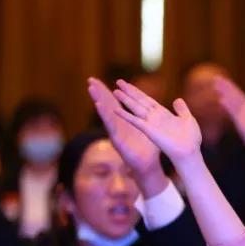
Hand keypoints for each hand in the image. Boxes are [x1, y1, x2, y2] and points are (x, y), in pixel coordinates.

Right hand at [88, 77, 165, 195]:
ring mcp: (117, 132)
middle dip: (99, 92)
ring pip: (106, 113)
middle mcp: (119, 125)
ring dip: (98, 99)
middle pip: (107, 105)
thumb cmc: (149, 148)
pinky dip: (105, 115)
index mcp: (126, 121)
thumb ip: (149, 117)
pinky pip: (110, 126)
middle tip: (90, 79)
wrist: (149, 166)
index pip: (115, 103)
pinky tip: (98, 104)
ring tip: (91, 88)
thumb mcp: (150, 128)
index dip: (107, 91)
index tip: (98, 80)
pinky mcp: (117, 140)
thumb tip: (154, 104)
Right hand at [113, 79, 200, 163]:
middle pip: (139, 101)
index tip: (128, 84)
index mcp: (163, 114)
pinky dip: (125, 115)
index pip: (147, 99)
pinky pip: (135, 121)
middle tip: (118, 82)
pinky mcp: (148, 130)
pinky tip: (115, 109)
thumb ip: (182, 109)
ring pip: (135, 108)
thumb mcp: (187, 120)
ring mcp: (151, 124)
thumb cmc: (191, 140)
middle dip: (129, 92)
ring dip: (125, 99)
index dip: (138, 92)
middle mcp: (155, 118)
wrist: (189, 153)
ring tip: (115, 91)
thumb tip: (177, 99)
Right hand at [215, 78, 244, 154]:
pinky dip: (228, 107)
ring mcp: (242, 118)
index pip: (239, 95)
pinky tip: (222, 100)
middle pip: (233, 97)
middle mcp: (244, 112)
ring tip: (216, 86)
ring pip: (232, 103)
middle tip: (215, 78)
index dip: (231, 87)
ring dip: (224, 94)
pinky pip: (234, 114)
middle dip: (225, 88)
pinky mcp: (241, 125)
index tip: (223, 79)